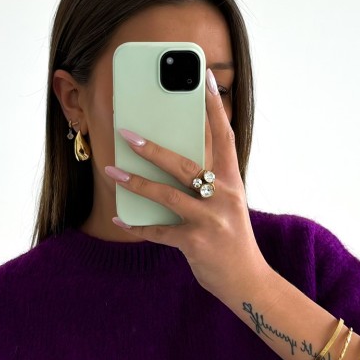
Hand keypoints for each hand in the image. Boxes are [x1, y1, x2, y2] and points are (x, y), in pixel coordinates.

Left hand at [104, 66, 268, 298]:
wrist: (248, 281)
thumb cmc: (233, 239)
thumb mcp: (228, 205)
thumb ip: (208, 182)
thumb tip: (173, 160)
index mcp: (232, 182)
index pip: (225, 137)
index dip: (215, 107)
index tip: (204, 78)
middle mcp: (223, 197)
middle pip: (184, 164)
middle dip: (152, 148)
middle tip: (126, 132)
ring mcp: (209, 221)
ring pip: (166, 195)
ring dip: (135, 182)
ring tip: (111, 170)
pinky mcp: (195, 243)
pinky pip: (158, 232)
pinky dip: (136, 226)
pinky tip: (119, 217)